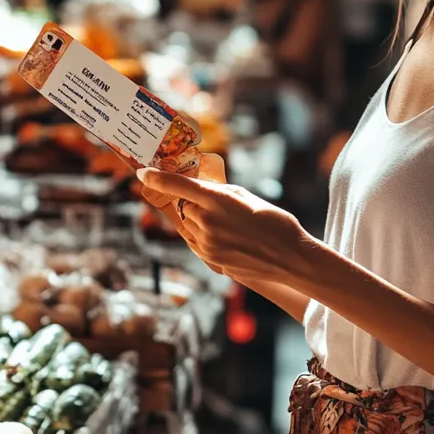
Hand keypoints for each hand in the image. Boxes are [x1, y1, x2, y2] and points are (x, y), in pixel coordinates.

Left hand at [134, 156, 316, 286]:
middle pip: (182, 206)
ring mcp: (207, 244)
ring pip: (187, 225)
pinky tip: (218, 232)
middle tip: (200, 198)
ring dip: (194, 218)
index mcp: (217, 201)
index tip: (143, 173)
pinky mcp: (211, 260)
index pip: (178, 185)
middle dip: (187, 200)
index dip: (157, 178)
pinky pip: (194, 242)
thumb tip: (201, 188)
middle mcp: (207, 222)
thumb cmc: (275, 222)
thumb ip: (219, 192)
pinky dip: (199, 234)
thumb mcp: (246, 197)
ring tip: (218, 218)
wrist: (290, 258)